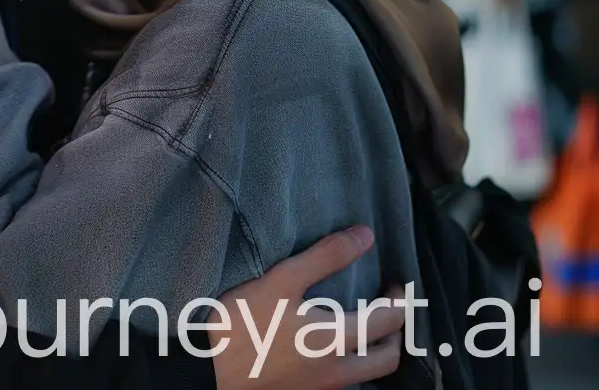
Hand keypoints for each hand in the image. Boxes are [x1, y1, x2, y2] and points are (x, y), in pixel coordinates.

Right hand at [214, 228, 402, 385]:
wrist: (211, 371)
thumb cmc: (242, 323)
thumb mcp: (281, 280)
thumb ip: (325, 257)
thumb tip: (365, 236)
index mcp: (336, 340)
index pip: (388, 322)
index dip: (399, 301)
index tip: (395, 283)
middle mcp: (338, 371)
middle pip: (387, 359)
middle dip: (397, 335)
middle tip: (389, 310)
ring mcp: (322, 387)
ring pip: (367, 376)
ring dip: (376, 353)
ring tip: (365, 329)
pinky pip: (343, 383)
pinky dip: (352, 365)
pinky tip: (331, 349)